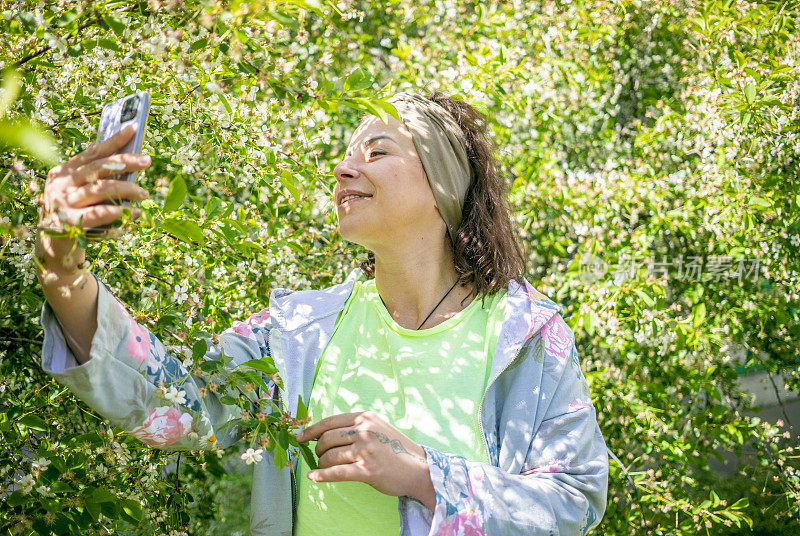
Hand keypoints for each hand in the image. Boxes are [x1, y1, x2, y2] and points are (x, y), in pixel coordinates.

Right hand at [35, 124, 150, 273]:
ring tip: (144, 193)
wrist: (54, 244)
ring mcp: (62, 202)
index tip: (133, 129)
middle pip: (97, 168)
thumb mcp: (82, 190)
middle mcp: (61, 183)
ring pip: (99, 190)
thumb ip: (98, 178)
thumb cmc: (75, 212)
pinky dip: (118, 213)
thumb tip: (129, 162)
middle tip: (146, 161)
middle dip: (124, 162)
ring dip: (125, 190)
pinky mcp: (67, 222)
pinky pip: (96, 215)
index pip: (92, 152)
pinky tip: (135, 213)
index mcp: (65, 171)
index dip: (113, 141)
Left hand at [296, 411, 435, 506]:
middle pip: (327, 438)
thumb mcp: (377, 427)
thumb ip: (356, 427)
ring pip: (330, 455)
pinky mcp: (367, 469)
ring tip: (322, 467)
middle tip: (317, 457)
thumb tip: (325, 433)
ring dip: (321, 463)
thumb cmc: (395, 449)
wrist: (419, 468)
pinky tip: (313, 478)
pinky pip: (337, 472)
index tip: (300, 437)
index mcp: (365, 417)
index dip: (311, 430)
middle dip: (318, 449)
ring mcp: (366, 450)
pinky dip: (322, 476)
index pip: (330, 421)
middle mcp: (364, 430)